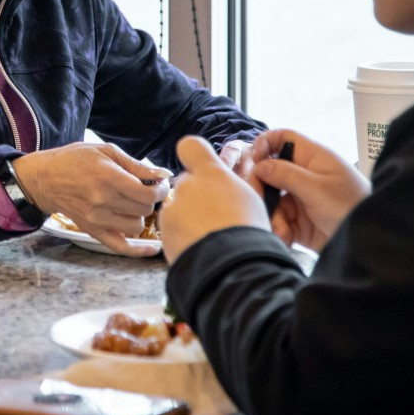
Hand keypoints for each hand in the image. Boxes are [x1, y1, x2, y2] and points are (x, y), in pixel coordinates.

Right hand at [12, 143, 168, 256]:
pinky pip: (121, 247)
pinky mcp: (93, 231)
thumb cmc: (75, 160)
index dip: (160, 189)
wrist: (46, 179)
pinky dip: (139, 250)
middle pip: (145, 209)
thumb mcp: (106, 151)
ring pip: (137, 226)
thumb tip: (163, 174)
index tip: (159, 184)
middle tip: (144, 191)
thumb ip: (136, 164)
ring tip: (133, 205)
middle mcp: (103, 200)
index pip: (147, 193)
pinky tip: (152, 248)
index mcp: (108, 177)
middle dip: (149, 199)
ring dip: (140, 216)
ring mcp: (97, 219)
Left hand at [159, 137, 268, 263]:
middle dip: (195, 197)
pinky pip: (171, 230)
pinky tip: (198, 249)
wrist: (233, 267)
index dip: (194, 158)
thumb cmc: (250, 232)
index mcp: (212, 173)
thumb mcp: (250, 200)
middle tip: (214, 219)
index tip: (201, 172)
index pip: (190, 147)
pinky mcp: (163, 232)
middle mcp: (187, 185)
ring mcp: (172, 209)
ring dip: (187, 220)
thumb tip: (222, 188)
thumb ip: (229, 186)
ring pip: (177, 209)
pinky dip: (181, 238)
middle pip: (186, 185)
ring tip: (208, 239)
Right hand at [249, 129, 369, 253]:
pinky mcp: (300, 222)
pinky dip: (279, 230)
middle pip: (269, 172)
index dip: (264, 144)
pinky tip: (286, 239)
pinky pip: (279, 220)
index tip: (254, 160)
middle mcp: (305, 175)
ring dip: (272, 215)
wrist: (368, 243)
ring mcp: (302, 198)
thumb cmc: (351, 208)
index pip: (282, 138)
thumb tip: (259, 164)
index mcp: (313, 158)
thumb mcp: (317, 189)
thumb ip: (285, 174)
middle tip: (260, 202)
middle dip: (262, 188)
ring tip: (282, 232)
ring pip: (272, 199)